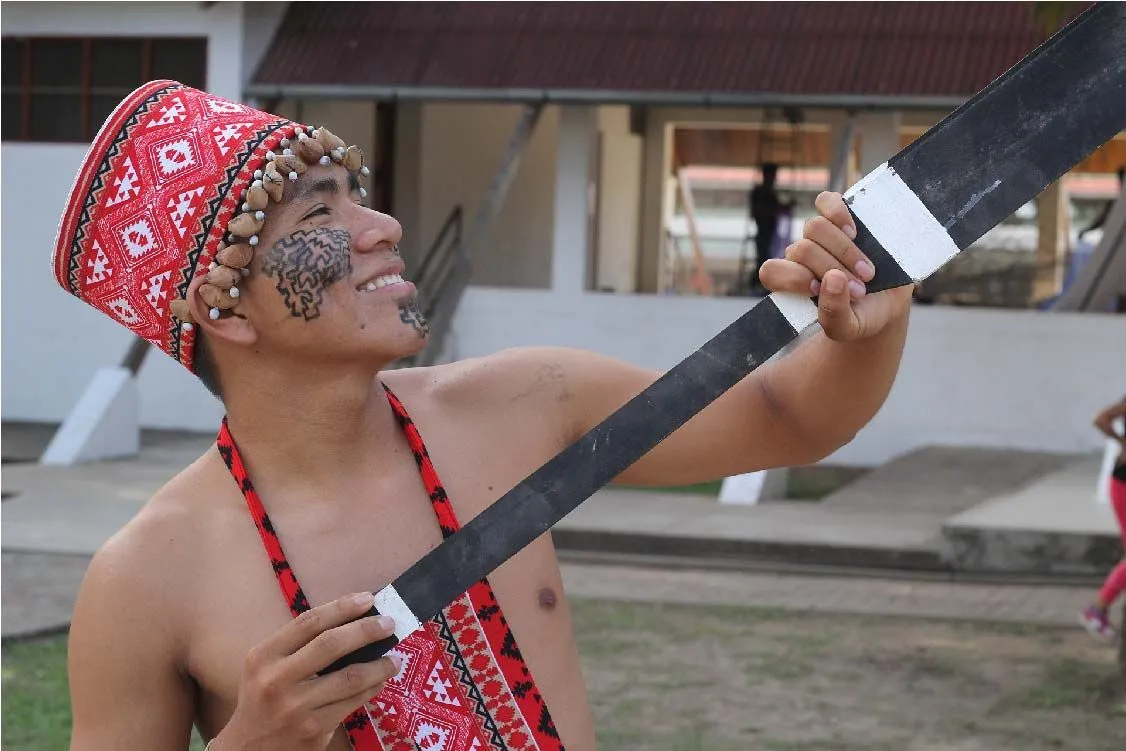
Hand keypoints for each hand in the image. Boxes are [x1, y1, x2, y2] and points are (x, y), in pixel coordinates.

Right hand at [212, 592, 399, 750]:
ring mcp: (296, 707)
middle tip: (388, 623)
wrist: (249, 748)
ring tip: (393, 658)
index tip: (367, 599)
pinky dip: (371, 688)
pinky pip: (352, 702)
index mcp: (264, 656)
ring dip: (379, 665)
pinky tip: (379, 681)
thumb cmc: (263, 697)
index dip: (342, 607)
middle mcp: (277, 679)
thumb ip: (299, 644)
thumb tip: (353, 619)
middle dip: (366, 630)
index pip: (309, 622)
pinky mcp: (314, 730)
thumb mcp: (267, 665)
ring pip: (350, 677)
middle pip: (330, 645)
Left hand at [759, 191, 913, 341]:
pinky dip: (839, 214)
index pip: (771, 271)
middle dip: (832, 269)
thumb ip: (834, 313)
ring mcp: (820, 235)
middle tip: (859, 291)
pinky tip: (855, 233)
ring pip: (814, 227)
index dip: (792, 278)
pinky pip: (826, 201)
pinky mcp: (840, 216)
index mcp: (792, 282)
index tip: (816, 290)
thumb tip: (832, 278)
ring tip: (867, 272)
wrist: (888, 300)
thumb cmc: (861, 317)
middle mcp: (801, 256)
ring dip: (844, 251)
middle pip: (802, 250)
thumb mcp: (849, 328)